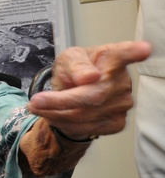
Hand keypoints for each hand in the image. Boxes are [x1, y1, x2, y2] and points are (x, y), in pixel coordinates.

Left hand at [27, 41, 151, 138]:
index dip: (134, 52)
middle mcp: (122, 81)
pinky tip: (56, 115)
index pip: (124, 54)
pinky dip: (65, 124)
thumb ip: (76, 65)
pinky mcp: (117, 123)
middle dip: (59, 102)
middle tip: (34, 102)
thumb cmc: (74, 70)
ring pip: (85, 115)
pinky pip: (87, 128)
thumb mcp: (67, 59)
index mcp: (111, 58)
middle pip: (92, 95)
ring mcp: (123, 103)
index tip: (143, 49)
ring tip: (39, 107)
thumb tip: (89, 77)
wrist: (74, 92)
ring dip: (56, 114)